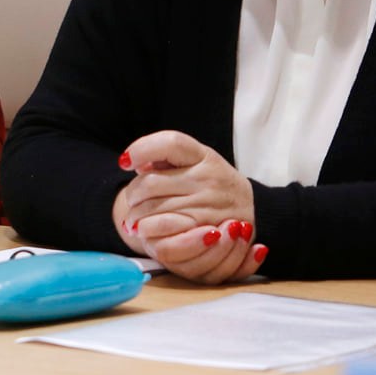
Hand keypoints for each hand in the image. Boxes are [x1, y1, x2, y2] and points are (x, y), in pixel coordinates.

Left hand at [111, 130, 264, 283]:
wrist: (250, 208)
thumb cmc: (210, 180)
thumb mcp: (195, 160)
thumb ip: (164, 156)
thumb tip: (132, 162)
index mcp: (204, 156)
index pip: (171, 142)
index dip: (141, 149)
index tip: (125, 162)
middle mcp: (210, 178)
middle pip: (152, 182)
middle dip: (132, 193)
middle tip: (130, 200)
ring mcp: (210, 205)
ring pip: (155, 209)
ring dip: (136, 215)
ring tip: (133, 218)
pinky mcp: (208, 232)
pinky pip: (166, 230)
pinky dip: (148, 230)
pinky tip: (144, 229)